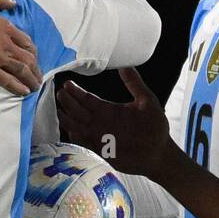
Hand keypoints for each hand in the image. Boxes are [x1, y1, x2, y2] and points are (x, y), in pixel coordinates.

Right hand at [0, 0, 41, 94]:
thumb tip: (13, 3)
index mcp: (5, 27)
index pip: (26, 42)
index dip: (32, 52)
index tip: (33, 58)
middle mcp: (6, 43)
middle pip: (28, 58)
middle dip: (35, 69)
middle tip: (38, 77)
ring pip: (21, 71)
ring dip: (31, 80)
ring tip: (34, 87)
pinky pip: (7, 80)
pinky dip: (17, 87)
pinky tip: (24, 92)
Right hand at [56, 68, 174, 178]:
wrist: (159, 152)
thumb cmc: (155, 127)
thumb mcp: (147, 101)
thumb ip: (134, 84)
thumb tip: (126, 65)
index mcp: (108, 110)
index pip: (87, 99)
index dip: (76, 92)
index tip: (67, 83)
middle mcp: (99, 122)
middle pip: (78, 111)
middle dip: (68, 103)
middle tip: (60, 94)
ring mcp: (98, 137)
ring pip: (77, 126)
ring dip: (67, 120)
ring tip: (58, 111)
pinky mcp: (100, 151)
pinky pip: (85, 144)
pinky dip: (78, 139)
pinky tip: (72, 132)